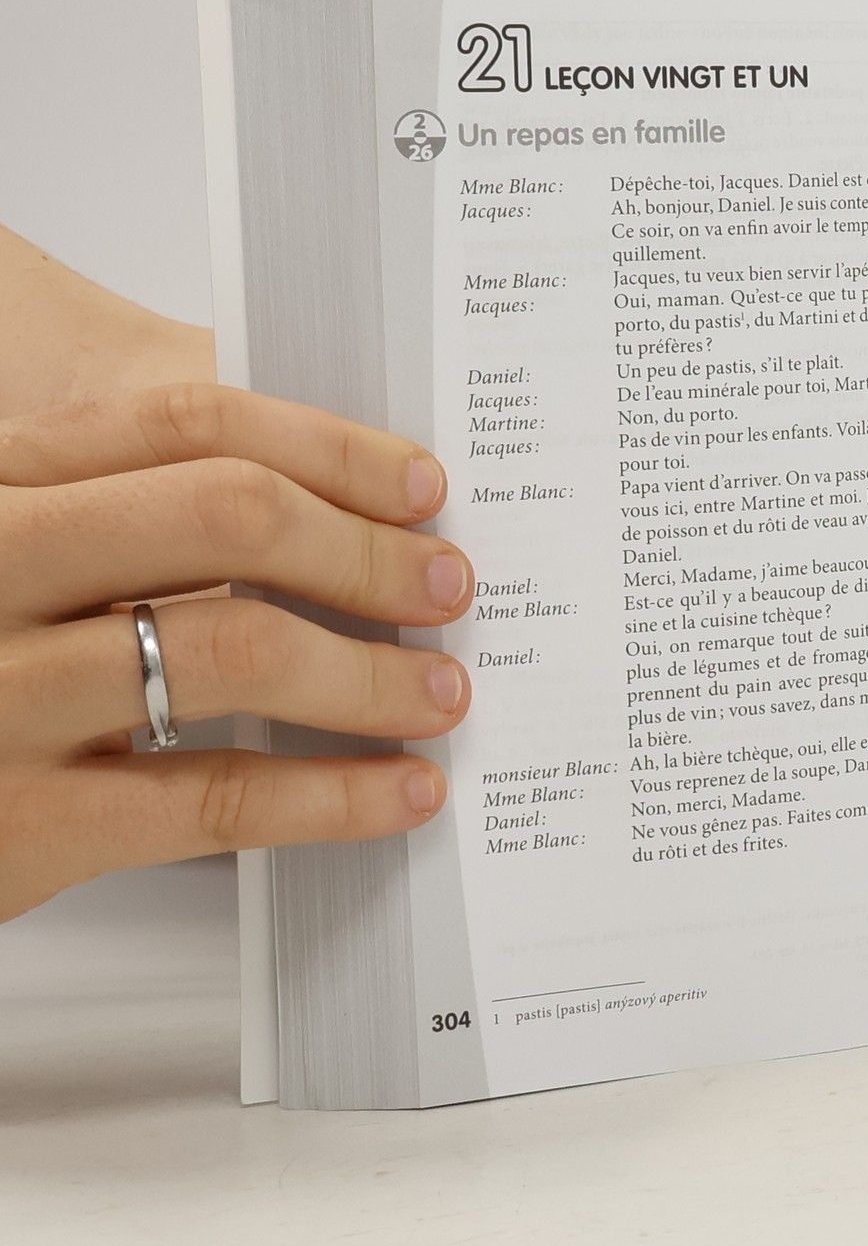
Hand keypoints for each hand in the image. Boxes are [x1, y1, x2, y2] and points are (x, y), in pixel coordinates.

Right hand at [0, 384, 473, 922]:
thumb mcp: (20, 553)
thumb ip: (135, 514)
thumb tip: (351, 513)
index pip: (187, 421)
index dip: (330, 448)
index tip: (422, 487)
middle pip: (228, 514)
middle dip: (365, 551)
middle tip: (447, 585)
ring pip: (236, 650)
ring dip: (372, 674)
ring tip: (443, 691)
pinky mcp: (22, 824)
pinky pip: (217, 798)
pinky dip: (335, 795)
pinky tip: (404, 790)